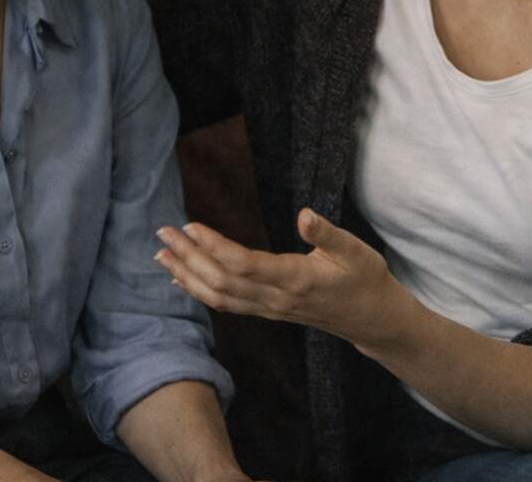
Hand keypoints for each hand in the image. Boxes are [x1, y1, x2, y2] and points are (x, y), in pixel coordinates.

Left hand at [155, 208, 397, 349]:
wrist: (371, 318)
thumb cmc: (364, 278)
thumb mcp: (356, 250)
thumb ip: (328, 233)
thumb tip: (304, 214)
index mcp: (295, 279)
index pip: (244, 264)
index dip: (214, 247)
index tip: (190, 226)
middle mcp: (276, 298)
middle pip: (222, 281)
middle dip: (189, 257)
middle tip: (162, 232)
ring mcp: (269, 308)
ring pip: (219, 297)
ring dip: (187, 275)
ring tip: (161, 254)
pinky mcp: (267, 310)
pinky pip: (226, 304)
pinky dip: (199, 291)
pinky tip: (181, 278)